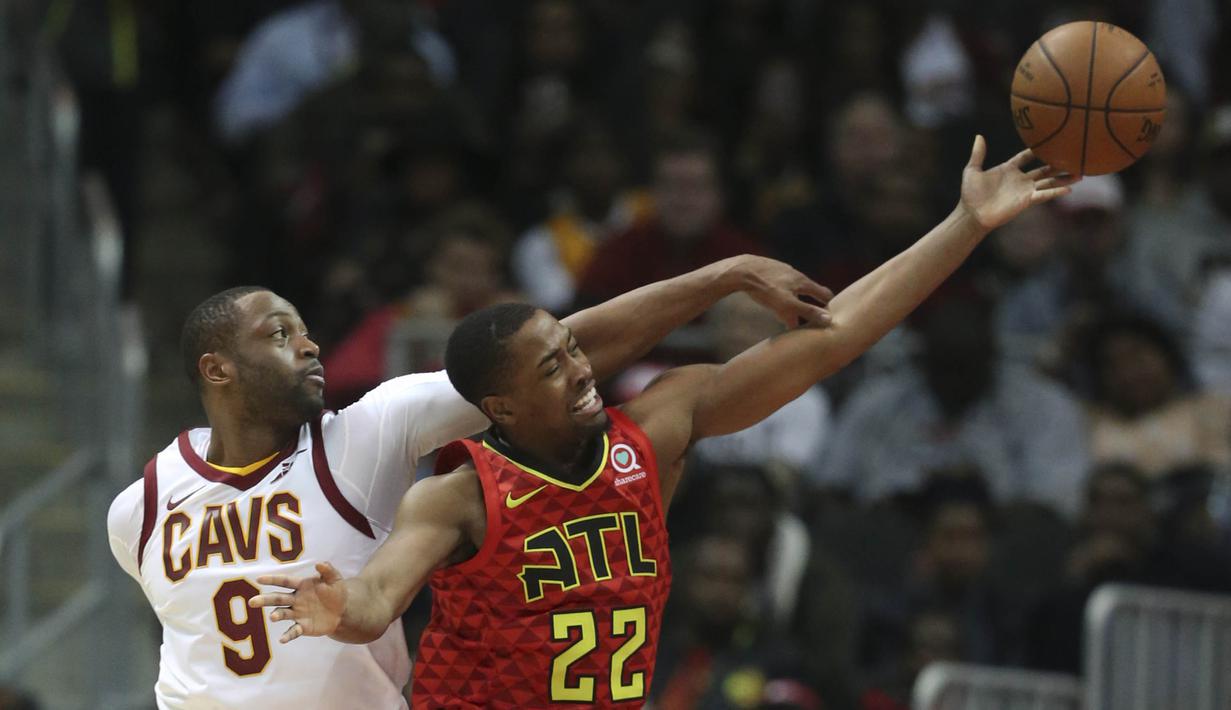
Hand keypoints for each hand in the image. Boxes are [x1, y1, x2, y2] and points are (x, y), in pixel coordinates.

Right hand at [250, 562, 346, 642]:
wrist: (343, 611)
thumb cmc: (336, 592)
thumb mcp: (334, 579)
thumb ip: (328, 570)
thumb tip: (320, 563)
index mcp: (301, 586)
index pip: (284, 581)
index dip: (272, 580)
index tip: (259, 579)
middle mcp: (295, 599)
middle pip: (278, 598)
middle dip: (265, 600)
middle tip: (252, 602)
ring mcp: (298, 613)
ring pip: (283, 613)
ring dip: (277, 615)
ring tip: (273, 617)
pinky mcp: (303, 626)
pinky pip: (293, 631)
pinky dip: (287, 635)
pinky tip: (282, 639)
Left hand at [732, 255, 833, 326]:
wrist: (741, 271)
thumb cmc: (766, 289)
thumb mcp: (787, 304)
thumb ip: (807, 312)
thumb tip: (828, 320)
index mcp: (802, 281)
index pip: (822, 292)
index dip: (829, 302)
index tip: (833, 310)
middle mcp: (794, 273)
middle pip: (807, 288)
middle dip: (811, 299)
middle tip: (813, 309)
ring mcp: (780, 269)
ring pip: (792, 284)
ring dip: (795, 295)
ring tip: (791, 306)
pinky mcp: (767, 269)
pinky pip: (778, 281)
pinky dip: (780, 290)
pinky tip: (773, 295)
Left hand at [958, 135, 1078, 231]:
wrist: (971, 214)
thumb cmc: (970, 194)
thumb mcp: (972, 170)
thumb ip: (978, 154)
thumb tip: (979, 136)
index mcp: (1008, 169)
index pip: (1025, 157)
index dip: (1035, 150)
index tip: (1049, 140)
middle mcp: (1020, 179)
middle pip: (1043, 169)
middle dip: (1058, 164)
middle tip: (1073, 156)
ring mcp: (1024, 190)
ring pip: (1048, 181)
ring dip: (1063, 178)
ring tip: (1080, 174)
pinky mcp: (1026, 201)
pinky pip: (1044, 194)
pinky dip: (1055, 191)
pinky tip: (1068, 189)